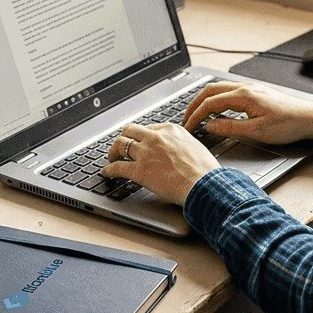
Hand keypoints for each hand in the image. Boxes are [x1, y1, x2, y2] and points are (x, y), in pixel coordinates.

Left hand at [101, 122, 219, 206]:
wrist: (205, 184)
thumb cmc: (206, 171)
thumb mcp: (196, 148)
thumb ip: (182, 146)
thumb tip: (180, 153)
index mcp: (171, 130)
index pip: (149, 127)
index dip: (142, 136)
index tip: (140, 142)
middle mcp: (156, 138)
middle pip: (130, 130)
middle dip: (124, 138)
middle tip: (121, 147)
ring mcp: (146, 153)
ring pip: (120, 144)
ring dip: (113, 151)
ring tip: (111, 158)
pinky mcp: (139, 170)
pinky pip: (117, 167)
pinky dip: (109, 170)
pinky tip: (106, 173)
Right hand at [182, 81, 312, 144]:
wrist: (309, 118)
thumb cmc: (289, 125)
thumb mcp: (257, 131)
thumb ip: (230, 128)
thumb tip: (210, 126)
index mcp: (243, 96)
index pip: (210, 103)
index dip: (195, 115)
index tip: (188, 127)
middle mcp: (245, 88)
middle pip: (210, 91)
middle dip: (194, 104)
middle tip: (185, 119)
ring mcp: (250, 88)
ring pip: (219, 89)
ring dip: (204, 100)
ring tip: (196, 114)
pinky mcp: (255, 92)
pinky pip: (228, 91)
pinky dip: (215, 99)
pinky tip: (216, 109)